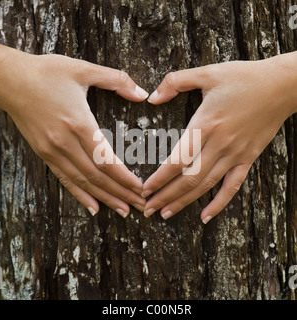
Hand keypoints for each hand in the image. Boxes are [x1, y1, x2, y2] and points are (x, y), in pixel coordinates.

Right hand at [0, 45, 148, 216]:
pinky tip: (93, 207)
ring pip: (83, 182)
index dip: (125, 178)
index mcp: (79, 123)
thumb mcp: (83, 69)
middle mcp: (65, 142)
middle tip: (140, 205)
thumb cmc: (46, 73)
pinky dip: (80, 195)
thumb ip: (117, 80)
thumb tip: (142, 94)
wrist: (9, 80)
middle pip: (98, 176)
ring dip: (105, 198)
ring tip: (124, 210)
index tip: (141, 188)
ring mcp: (53, 151)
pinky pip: (64, 179)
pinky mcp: (44, 153)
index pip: (106, 160)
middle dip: (122, 193)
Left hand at [143, 54, 296, 222]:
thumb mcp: (207, 72)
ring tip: (165, 214)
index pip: (176, 160)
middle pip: (188, 180)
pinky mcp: (248, 159)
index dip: (158, 179)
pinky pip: (232, 187)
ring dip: (183, 203)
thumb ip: (175, 82)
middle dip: (165, 197)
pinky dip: (218, 204)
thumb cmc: (244, 77)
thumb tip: (151, 98)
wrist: (282, 85)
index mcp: (205, 124)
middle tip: (147, 209)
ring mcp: (235, 155)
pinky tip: (205, 217)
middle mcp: (219, 145)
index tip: (144, 189)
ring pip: (205, 187)